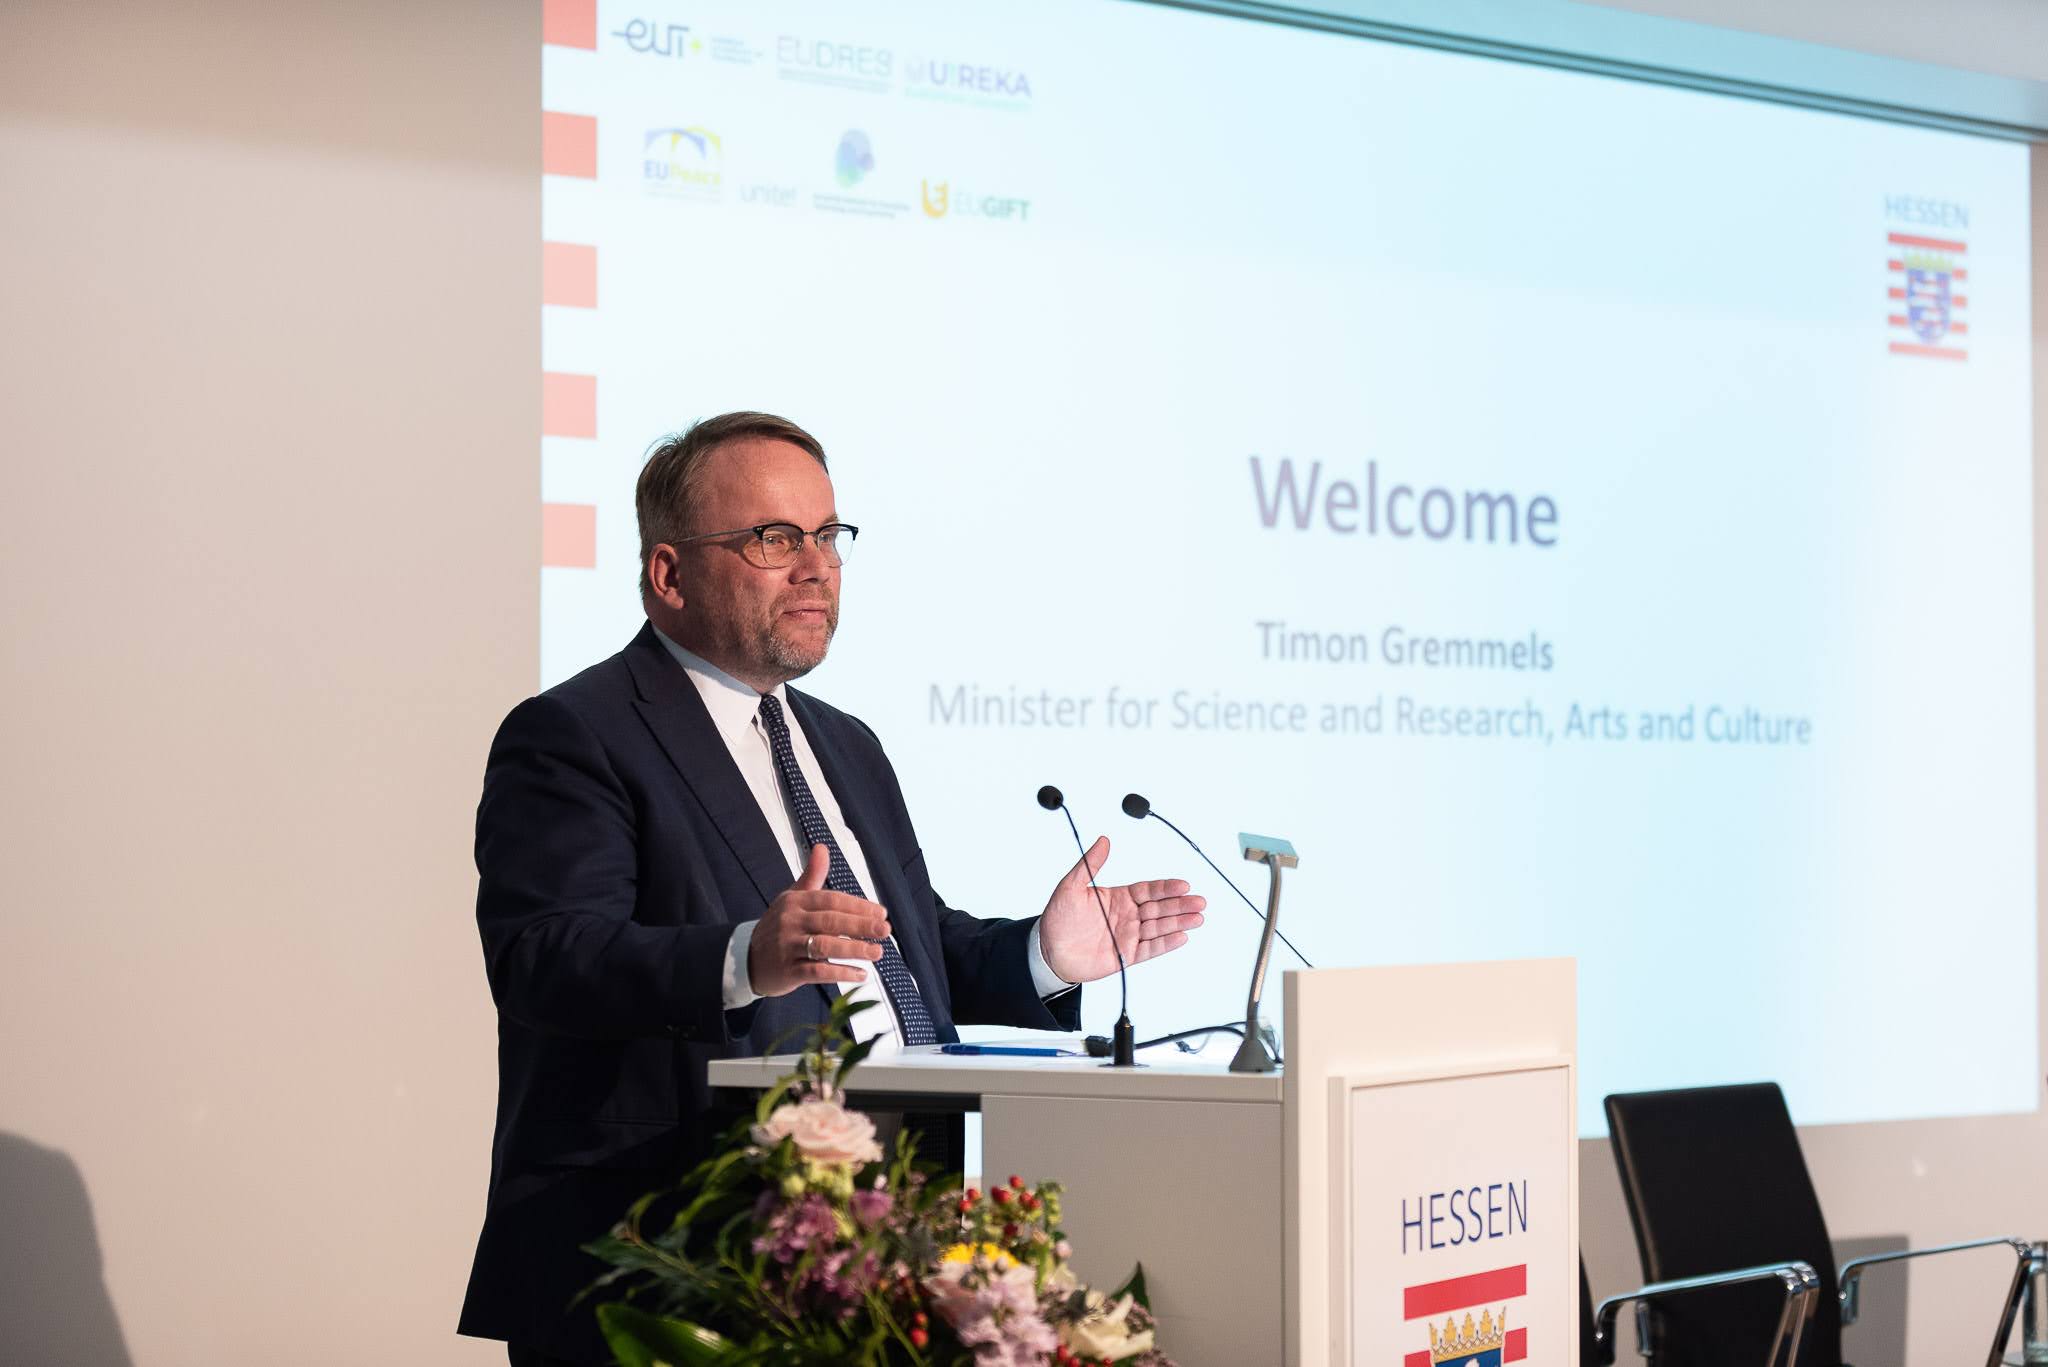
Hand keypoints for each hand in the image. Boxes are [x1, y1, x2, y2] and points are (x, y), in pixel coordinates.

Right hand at [747, 844, 889, 996]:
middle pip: (831, 921)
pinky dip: (841, 973)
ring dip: (855, 950)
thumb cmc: (778, 926)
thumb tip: (822, 847)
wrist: (747, 958)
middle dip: (861, 925)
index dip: (858, 906)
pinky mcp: (788, 971)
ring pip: (826, 946)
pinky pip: (818, 971)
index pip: (831, 900)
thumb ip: (812, 876)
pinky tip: (860, 974)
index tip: (881, 913)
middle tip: (885, 930)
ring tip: (877, 952)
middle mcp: (791, 922)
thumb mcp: (792, 898)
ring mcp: (789, 946)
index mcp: (795, 902)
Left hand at [1037, 836, 1205, 985]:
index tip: (1183, 884)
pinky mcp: (1127, 955)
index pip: (1148, 890)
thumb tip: (1103, 841)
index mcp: (1118, 897)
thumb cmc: (1058, 918)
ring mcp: (1129, 935)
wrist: (1049, 951)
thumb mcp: (1070, 886)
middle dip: (1180, 904)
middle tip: (1200, 901)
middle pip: (1160, 908)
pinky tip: (1181, 937)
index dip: (1166, 888)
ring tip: (1198, 918)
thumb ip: (1089, 865)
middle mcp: (1128, 915)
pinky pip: (1150, 948)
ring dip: (1179, 922)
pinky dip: (1166, 943)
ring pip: (1159, 927)